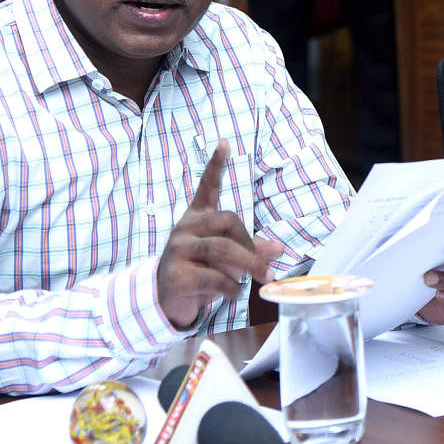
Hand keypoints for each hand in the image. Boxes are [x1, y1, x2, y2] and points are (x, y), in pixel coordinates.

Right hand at [157, 140, 280, 328]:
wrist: (164, 300)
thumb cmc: (198, 272)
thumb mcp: (225, 260)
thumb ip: (250, 250)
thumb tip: (279, 248)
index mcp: (196, 219)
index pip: (206, 187)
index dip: (216, 165)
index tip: (225, 143)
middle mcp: (185, 229)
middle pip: (228, 222)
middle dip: (252, 245)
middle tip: (265, 268)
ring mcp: (178, 250)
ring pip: (223, 250)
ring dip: (249, 267)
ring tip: (260, 279)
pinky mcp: (177, 274)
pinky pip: (215, 278)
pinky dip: (232, 288)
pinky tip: (234, 293)